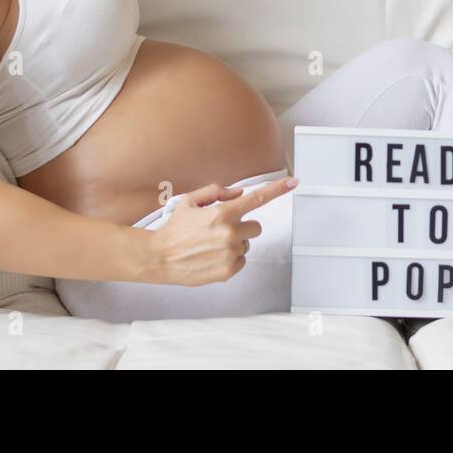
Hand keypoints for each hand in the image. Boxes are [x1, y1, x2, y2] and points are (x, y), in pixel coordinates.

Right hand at [147, 177, 297, 285]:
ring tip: (211, 245)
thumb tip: (239, 193)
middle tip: (221, 229)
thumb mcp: (190, 202)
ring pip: (247, 244)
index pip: (257, 198)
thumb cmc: (174, 229)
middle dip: (243, 226)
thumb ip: (216, 192)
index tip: (293, 182)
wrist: (159, 257)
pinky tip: (212, 256)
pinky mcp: (227, 270)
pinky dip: (230, 258)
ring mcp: (230, 253)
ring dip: (235, 243)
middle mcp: (230, 233)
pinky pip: (241, 260)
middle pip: (256, 227)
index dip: (278, 189)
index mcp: (222, 213)